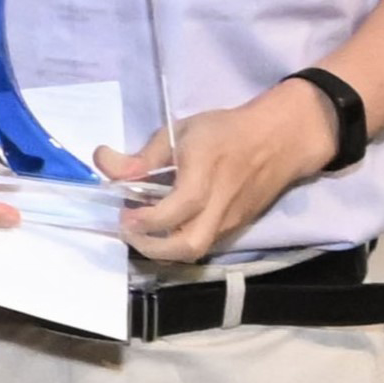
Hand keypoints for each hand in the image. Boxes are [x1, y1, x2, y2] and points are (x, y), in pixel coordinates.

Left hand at [116, 82, 334, 266]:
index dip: (143, 219)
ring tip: (143, 230)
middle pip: (187, 247)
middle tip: (130, 229)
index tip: (124, 209)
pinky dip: (179, 241)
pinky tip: (166, 226)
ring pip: (195, 251)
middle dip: (151, 247)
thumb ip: (143, 156)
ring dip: (163, 249)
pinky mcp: (236, 227)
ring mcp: (230, 221)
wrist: (280, 139)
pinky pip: (204, 244)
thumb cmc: (227, 131)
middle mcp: (220, 206)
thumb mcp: (182, 132)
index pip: (174, 211)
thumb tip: (104, 163)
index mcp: (205, 177)